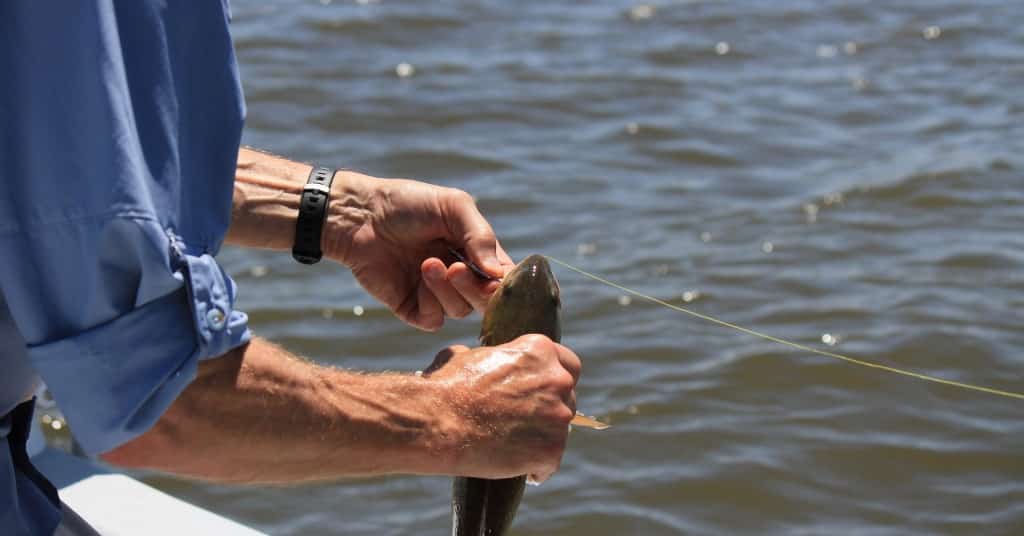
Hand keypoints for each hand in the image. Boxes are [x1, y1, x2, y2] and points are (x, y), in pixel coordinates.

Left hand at [324, 172, 514, 330]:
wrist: (359, 216)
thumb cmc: (407, 204)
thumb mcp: (453, 206)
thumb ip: (480, 236)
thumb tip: (500, 275)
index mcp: (475, 252)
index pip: (504, 278)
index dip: (504, 284)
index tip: (496, 278)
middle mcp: (460, 275)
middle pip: (486, 302)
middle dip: (476, 289)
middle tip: (456, 268)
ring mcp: (436, 293)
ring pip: (461, 311)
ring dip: (446, 289)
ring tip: (426, 263)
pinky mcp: (412, 308)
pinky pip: (434, 320)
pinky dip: (430, 303)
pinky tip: (418, 278)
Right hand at [423, 334, 581, 482]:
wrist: (438, 423)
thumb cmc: (445, 388)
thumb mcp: (463, 356)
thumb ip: (482, 357)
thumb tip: (470, 357)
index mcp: (540, 352)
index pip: (568, 365)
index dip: (554, 380)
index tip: (544, 393)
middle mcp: (557, 380)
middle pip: (567, 399)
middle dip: (549, 411)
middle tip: (526, 423)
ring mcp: (558, 417)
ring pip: (560, 431)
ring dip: (543, 438)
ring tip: (518, 449)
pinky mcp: (551, 450)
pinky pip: (550, 463)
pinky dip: (537, 468)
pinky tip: (523, 471)